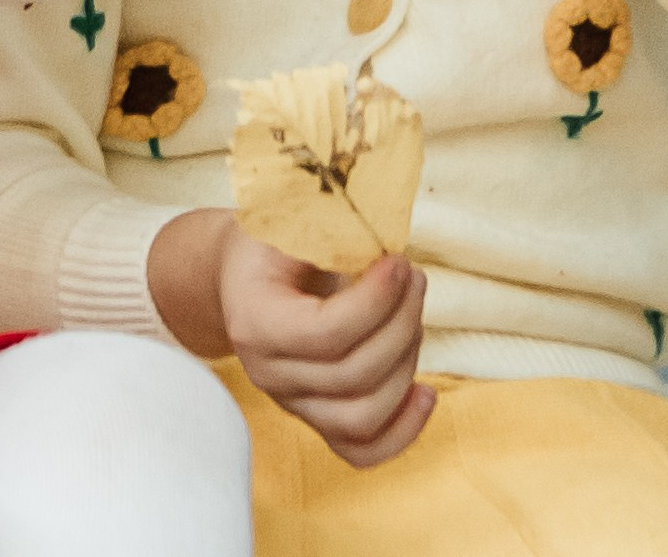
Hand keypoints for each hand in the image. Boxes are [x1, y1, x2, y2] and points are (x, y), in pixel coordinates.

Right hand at [149, 211, 433, 467]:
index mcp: (253, 320)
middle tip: (414, 276)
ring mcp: (291, 403)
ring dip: (406, 364)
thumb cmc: (268, 238)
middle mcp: (267, 373)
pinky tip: (426, 394)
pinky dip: (402, 432)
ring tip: (413, 314)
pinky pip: (361, 450)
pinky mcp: (315, 418)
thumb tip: (383, 232)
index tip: (399, 263)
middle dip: (400, 323)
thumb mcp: (286, 217)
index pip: (325, 333)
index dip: (375, 303)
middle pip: (353, 376)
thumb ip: (326, 228)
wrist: (240, 274)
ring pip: (364, 416)